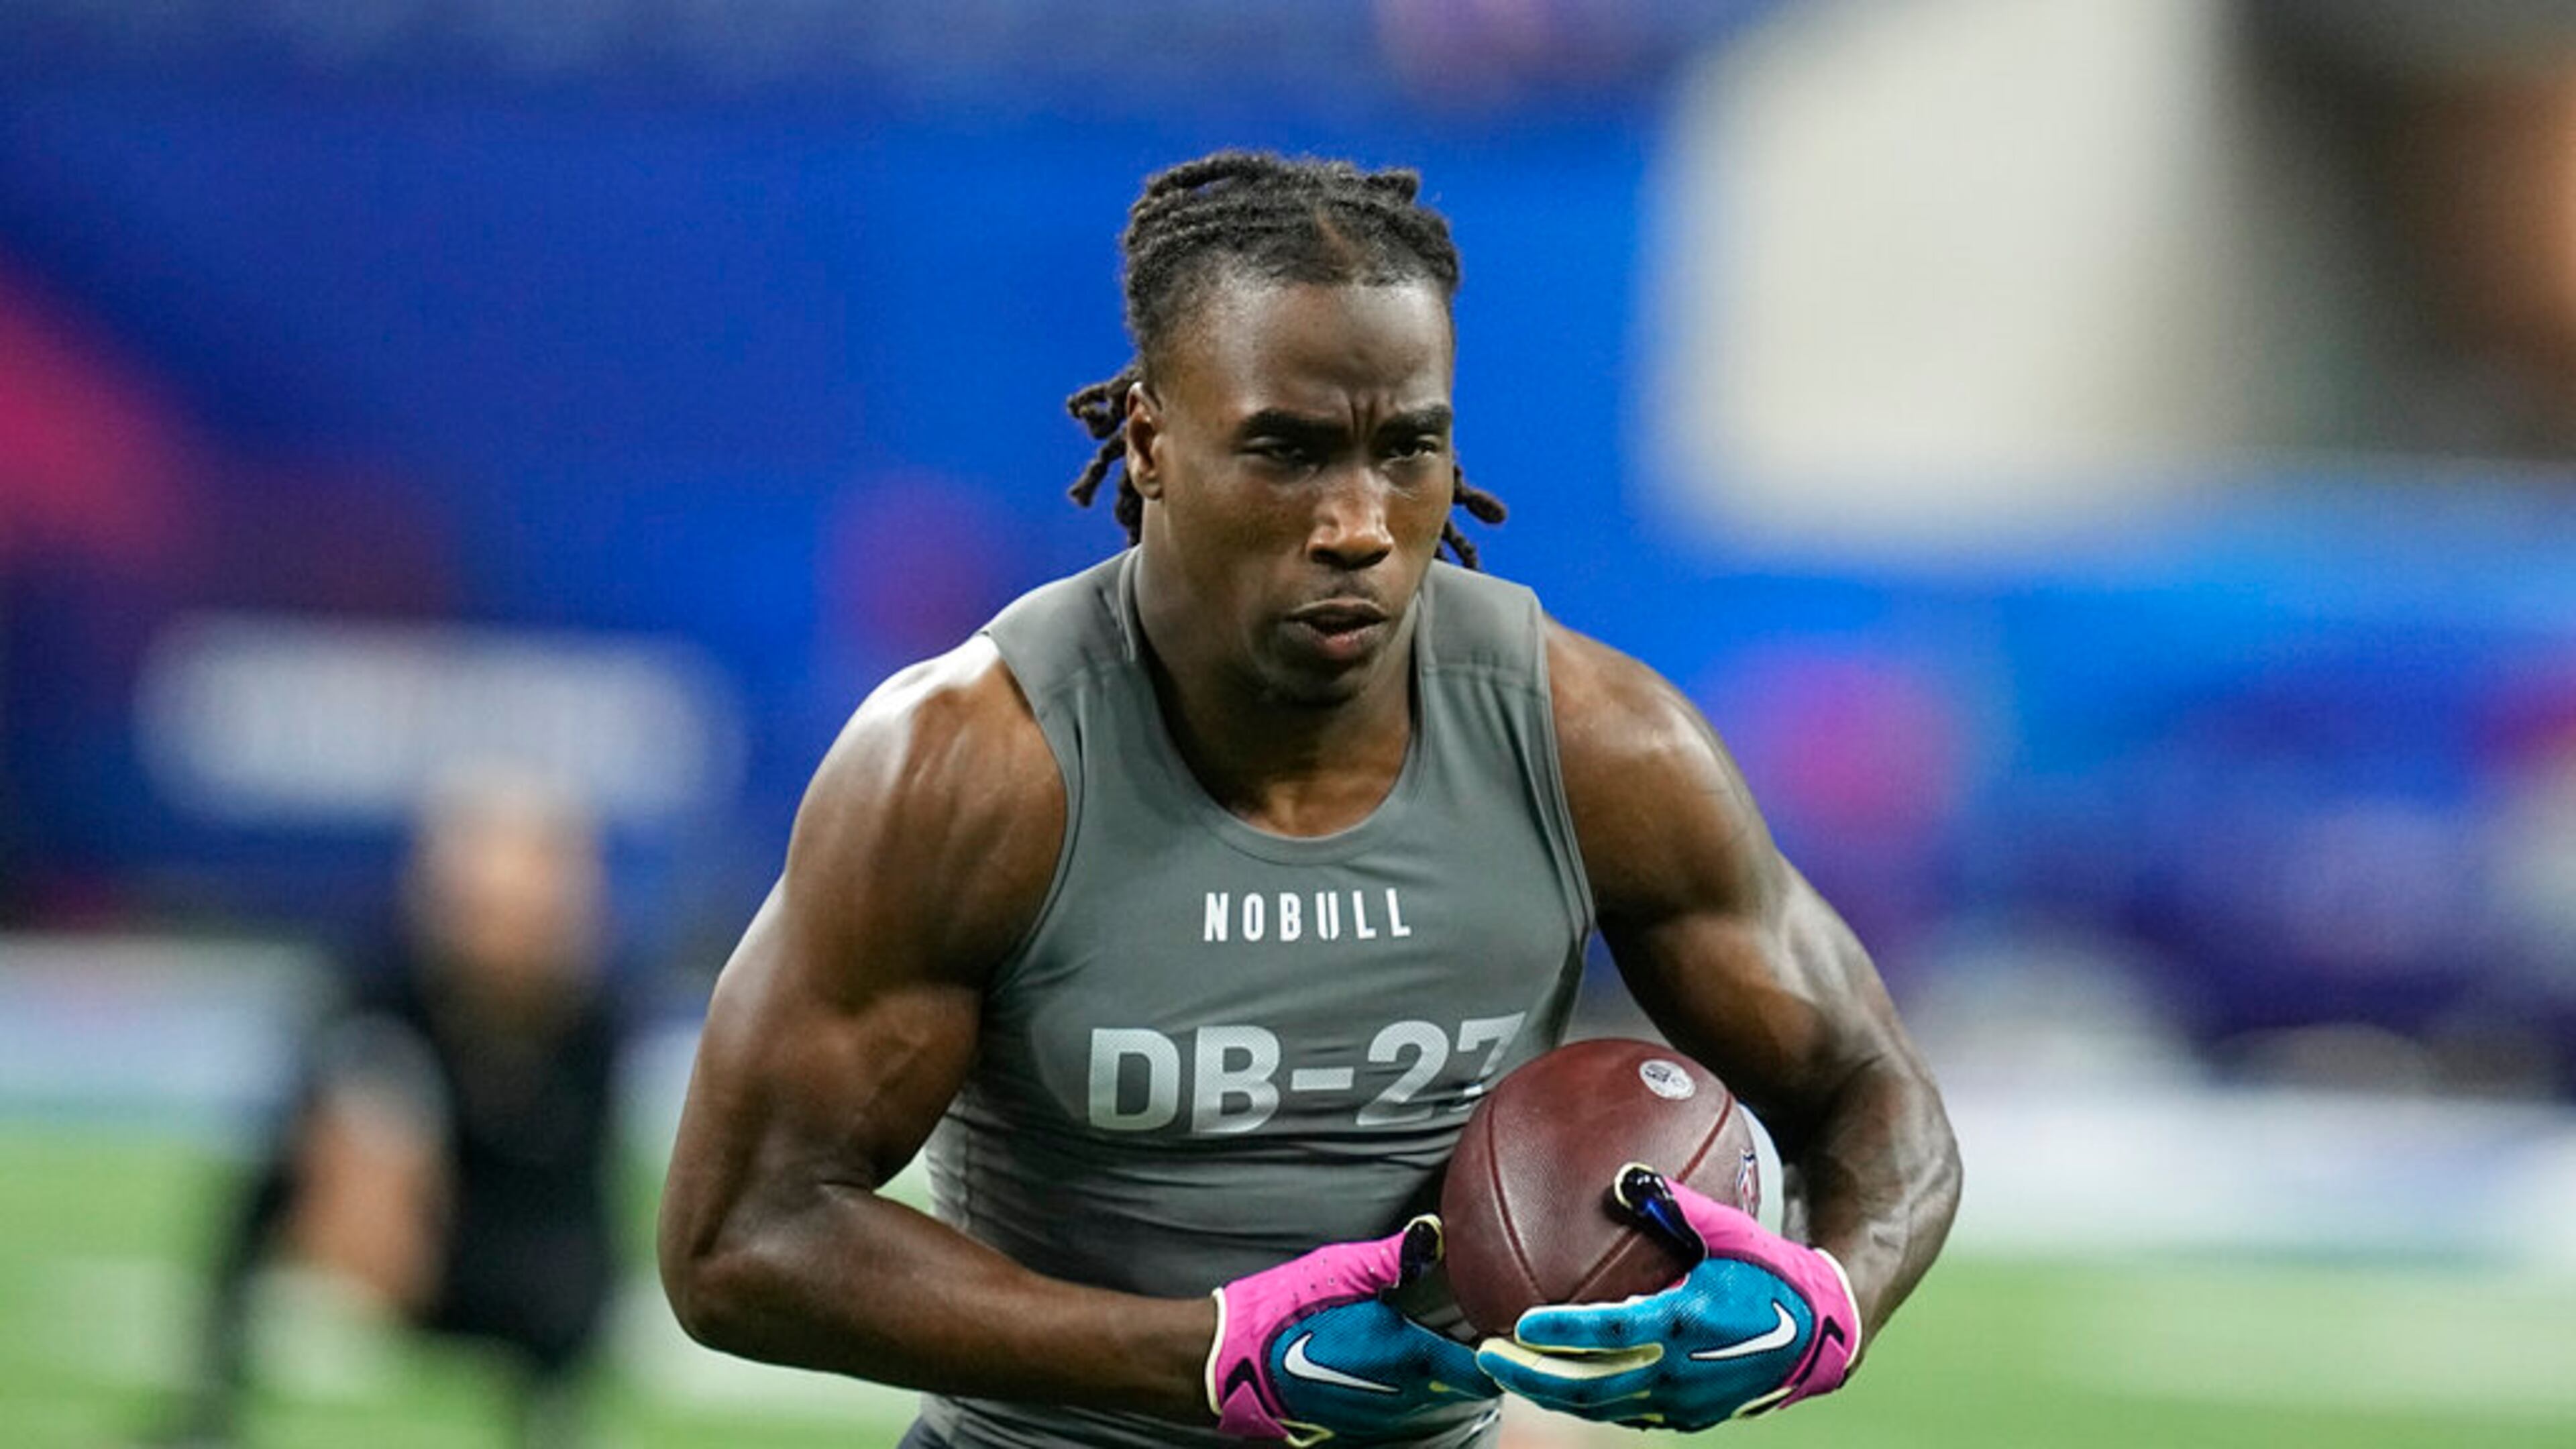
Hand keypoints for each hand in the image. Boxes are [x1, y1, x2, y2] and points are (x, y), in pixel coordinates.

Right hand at [1208, 1216, 1496, 1444]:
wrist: (1230, 1363)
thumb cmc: (1283, 1314)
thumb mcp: (1341, 1271)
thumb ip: (1395, 1256)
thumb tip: (1435, 1233)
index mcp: (1409, 1359)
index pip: (1483, 1371)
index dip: (1497, 1349)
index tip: (1498, 1322)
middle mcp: (1403, 1401)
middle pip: (1463, 1389)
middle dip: (1470, 1359)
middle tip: (1467, 1321)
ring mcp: (1380, 1422)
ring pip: (1435, 1403)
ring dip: (1439, 1376)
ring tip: (1432, 1337)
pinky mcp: (1356, 1429)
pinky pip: (1402, 1413)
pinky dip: (1409, 1391)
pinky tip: (1390, 1361)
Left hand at [1474, 1165, 1860, 1429]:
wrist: (1824, 1335)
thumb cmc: (1773, 1272)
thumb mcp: (1731, 1230)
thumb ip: (1675, 1203)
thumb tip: (1622, 1174)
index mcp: (1685, 1323)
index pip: (1608, 1334)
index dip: (1560, 1333)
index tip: (1518, 1324)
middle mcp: (1679, 1372)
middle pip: (1590, 1385)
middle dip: (1532, 1375)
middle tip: (1487, 1355)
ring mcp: (1683, 1402)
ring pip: (1602, 1406)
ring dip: (1552, 1392)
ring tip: (1509, 1372)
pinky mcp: (1689, 1417)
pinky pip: (1627, 1412)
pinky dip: (1588, 1400)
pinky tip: (1561, 1382)